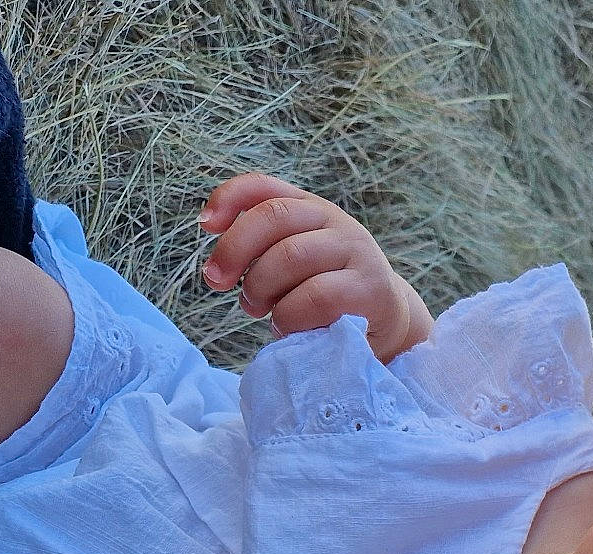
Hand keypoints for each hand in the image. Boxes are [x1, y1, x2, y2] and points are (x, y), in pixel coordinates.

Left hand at [198, 172, 433, 361]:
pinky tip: (288, 327)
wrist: (386, 324)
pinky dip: (290, 316)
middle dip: (234, 250)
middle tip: (217, 283)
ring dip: (261, 288)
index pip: (264, 187)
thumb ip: (264, 254)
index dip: (228, 198)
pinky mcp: (370, 288)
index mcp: (310, 210)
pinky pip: (316, 297)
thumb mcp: (294, 267)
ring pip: (291, 256)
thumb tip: (219, 269)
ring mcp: (356, 252)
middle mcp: (335, 222)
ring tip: (258, 309)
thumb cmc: (328, 296)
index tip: (205, 225)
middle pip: (272, 217)